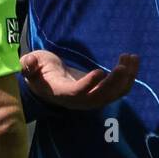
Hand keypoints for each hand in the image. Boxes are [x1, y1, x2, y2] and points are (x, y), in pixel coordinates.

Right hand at [20, 50, 138, 111]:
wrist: (48, 82)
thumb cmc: (39, 70)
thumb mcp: (30, 64)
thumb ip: (28, 64)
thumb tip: (27, 63)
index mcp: (61, 92)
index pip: (77, 92)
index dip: (88, 85)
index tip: (100, 71)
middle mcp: (79, 100)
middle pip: (100, 97)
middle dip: (115, 82)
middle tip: (123, 64)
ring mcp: (92, 99)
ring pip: (113, 94)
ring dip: (126, 78)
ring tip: (132, 57)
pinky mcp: (101, 94)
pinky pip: (119, 89)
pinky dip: (128, 77)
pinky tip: (131, 60)